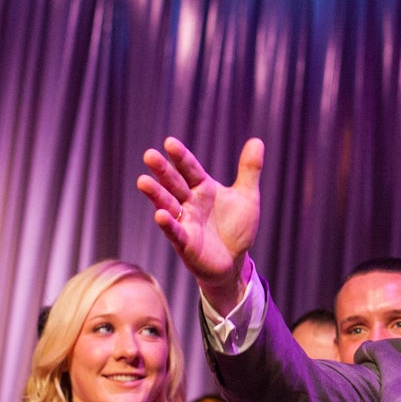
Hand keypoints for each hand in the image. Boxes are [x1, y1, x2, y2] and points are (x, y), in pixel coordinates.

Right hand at [137, 136, 263, 313]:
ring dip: (156, 194)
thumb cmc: (236, 228)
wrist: (235, 261)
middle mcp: (190, 202)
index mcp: (203, 188)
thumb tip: (257, 140)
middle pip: (174, 183)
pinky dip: (168, 224)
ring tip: (142, 181)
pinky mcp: (185, 243)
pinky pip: (175, 232)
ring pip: (168, 204)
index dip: (181, 157)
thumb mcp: (247, 197)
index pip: (190, 169)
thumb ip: (250, 170)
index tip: (169, 142)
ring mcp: (185, 222)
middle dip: (162, 170)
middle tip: (149, 155)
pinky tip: (160, 215)